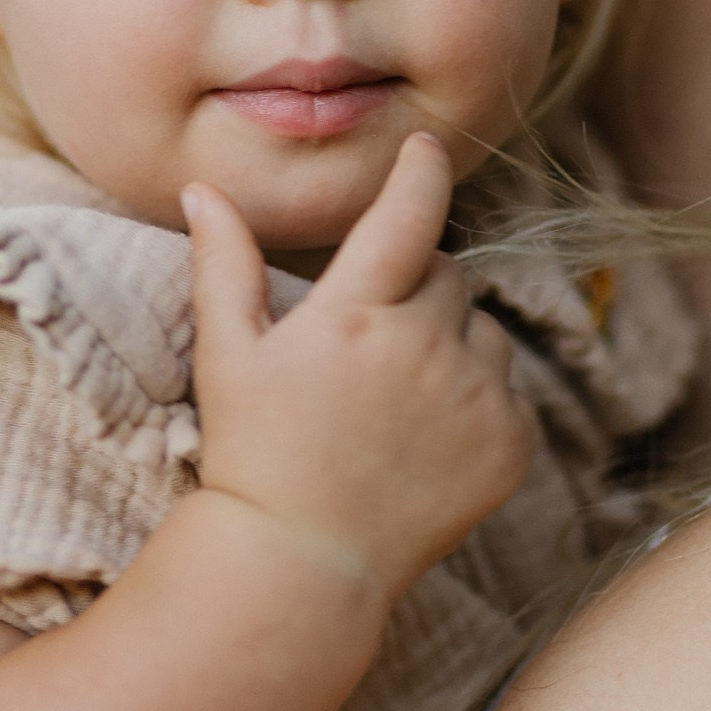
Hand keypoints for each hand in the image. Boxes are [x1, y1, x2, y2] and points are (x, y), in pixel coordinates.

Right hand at [182, 133, 534, 600]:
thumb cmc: (254, 454)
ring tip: (396, 398)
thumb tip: (201, 189)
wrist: (303, 563)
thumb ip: (223, 265)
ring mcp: (474, 398)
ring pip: (484, 331)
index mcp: (356, 315)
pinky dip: (478, 400)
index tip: (423, 148)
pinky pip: (508, 391)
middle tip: (370, 340)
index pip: (408, 213)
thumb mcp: (227, 356)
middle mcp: (424, 348)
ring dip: (453, 342)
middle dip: (417, 287)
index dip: (420, 171)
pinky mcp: (509, 445)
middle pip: (448, 273)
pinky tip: (424, 438)